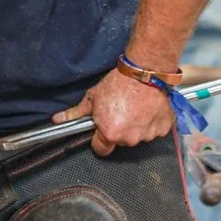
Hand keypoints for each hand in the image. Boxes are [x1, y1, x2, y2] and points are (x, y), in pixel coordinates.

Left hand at [53, 68, 175, 155]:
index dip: (100, 140)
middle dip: (119, 130)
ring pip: (138, 136)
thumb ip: (76, 113)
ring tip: (136, 107)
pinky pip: (154, 130)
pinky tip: (148, 108)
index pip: (101, 149)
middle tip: (120, 111)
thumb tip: (58, 120)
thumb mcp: (93, 97)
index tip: (102, 129)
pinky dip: (151, 122)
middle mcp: (130, 138)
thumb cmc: (120, 83)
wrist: (145, 71)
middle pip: (121, 142)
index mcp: (110, 133)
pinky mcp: (162, 128)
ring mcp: (148, 134)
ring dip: (137, 126)